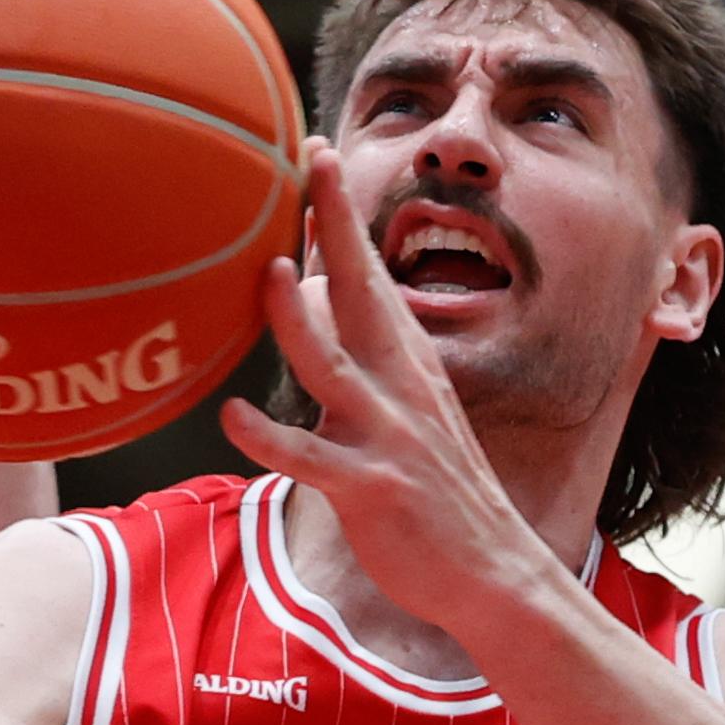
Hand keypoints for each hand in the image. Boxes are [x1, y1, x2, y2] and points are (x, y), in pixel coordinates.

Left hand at [218, 140, 583, 636]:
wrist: (492, 572)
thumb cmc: (437, 491)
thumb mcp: (407, 411)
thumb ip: (361, 357)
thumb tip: (310, 304)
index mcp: (407, 363)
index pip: (370, 273)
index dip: (341, 215)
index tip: (318, 152)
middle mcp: (398, 386)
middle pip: (361, 291)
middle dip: (336, 227)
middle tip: (311, 165)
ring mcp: (386, 435)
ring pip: (332, 366)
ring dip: (298, 321)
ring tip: (266, 274)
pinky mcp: (369, 488)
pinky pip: (311, 459)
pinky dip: (270, 438)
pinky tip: (231, 418)